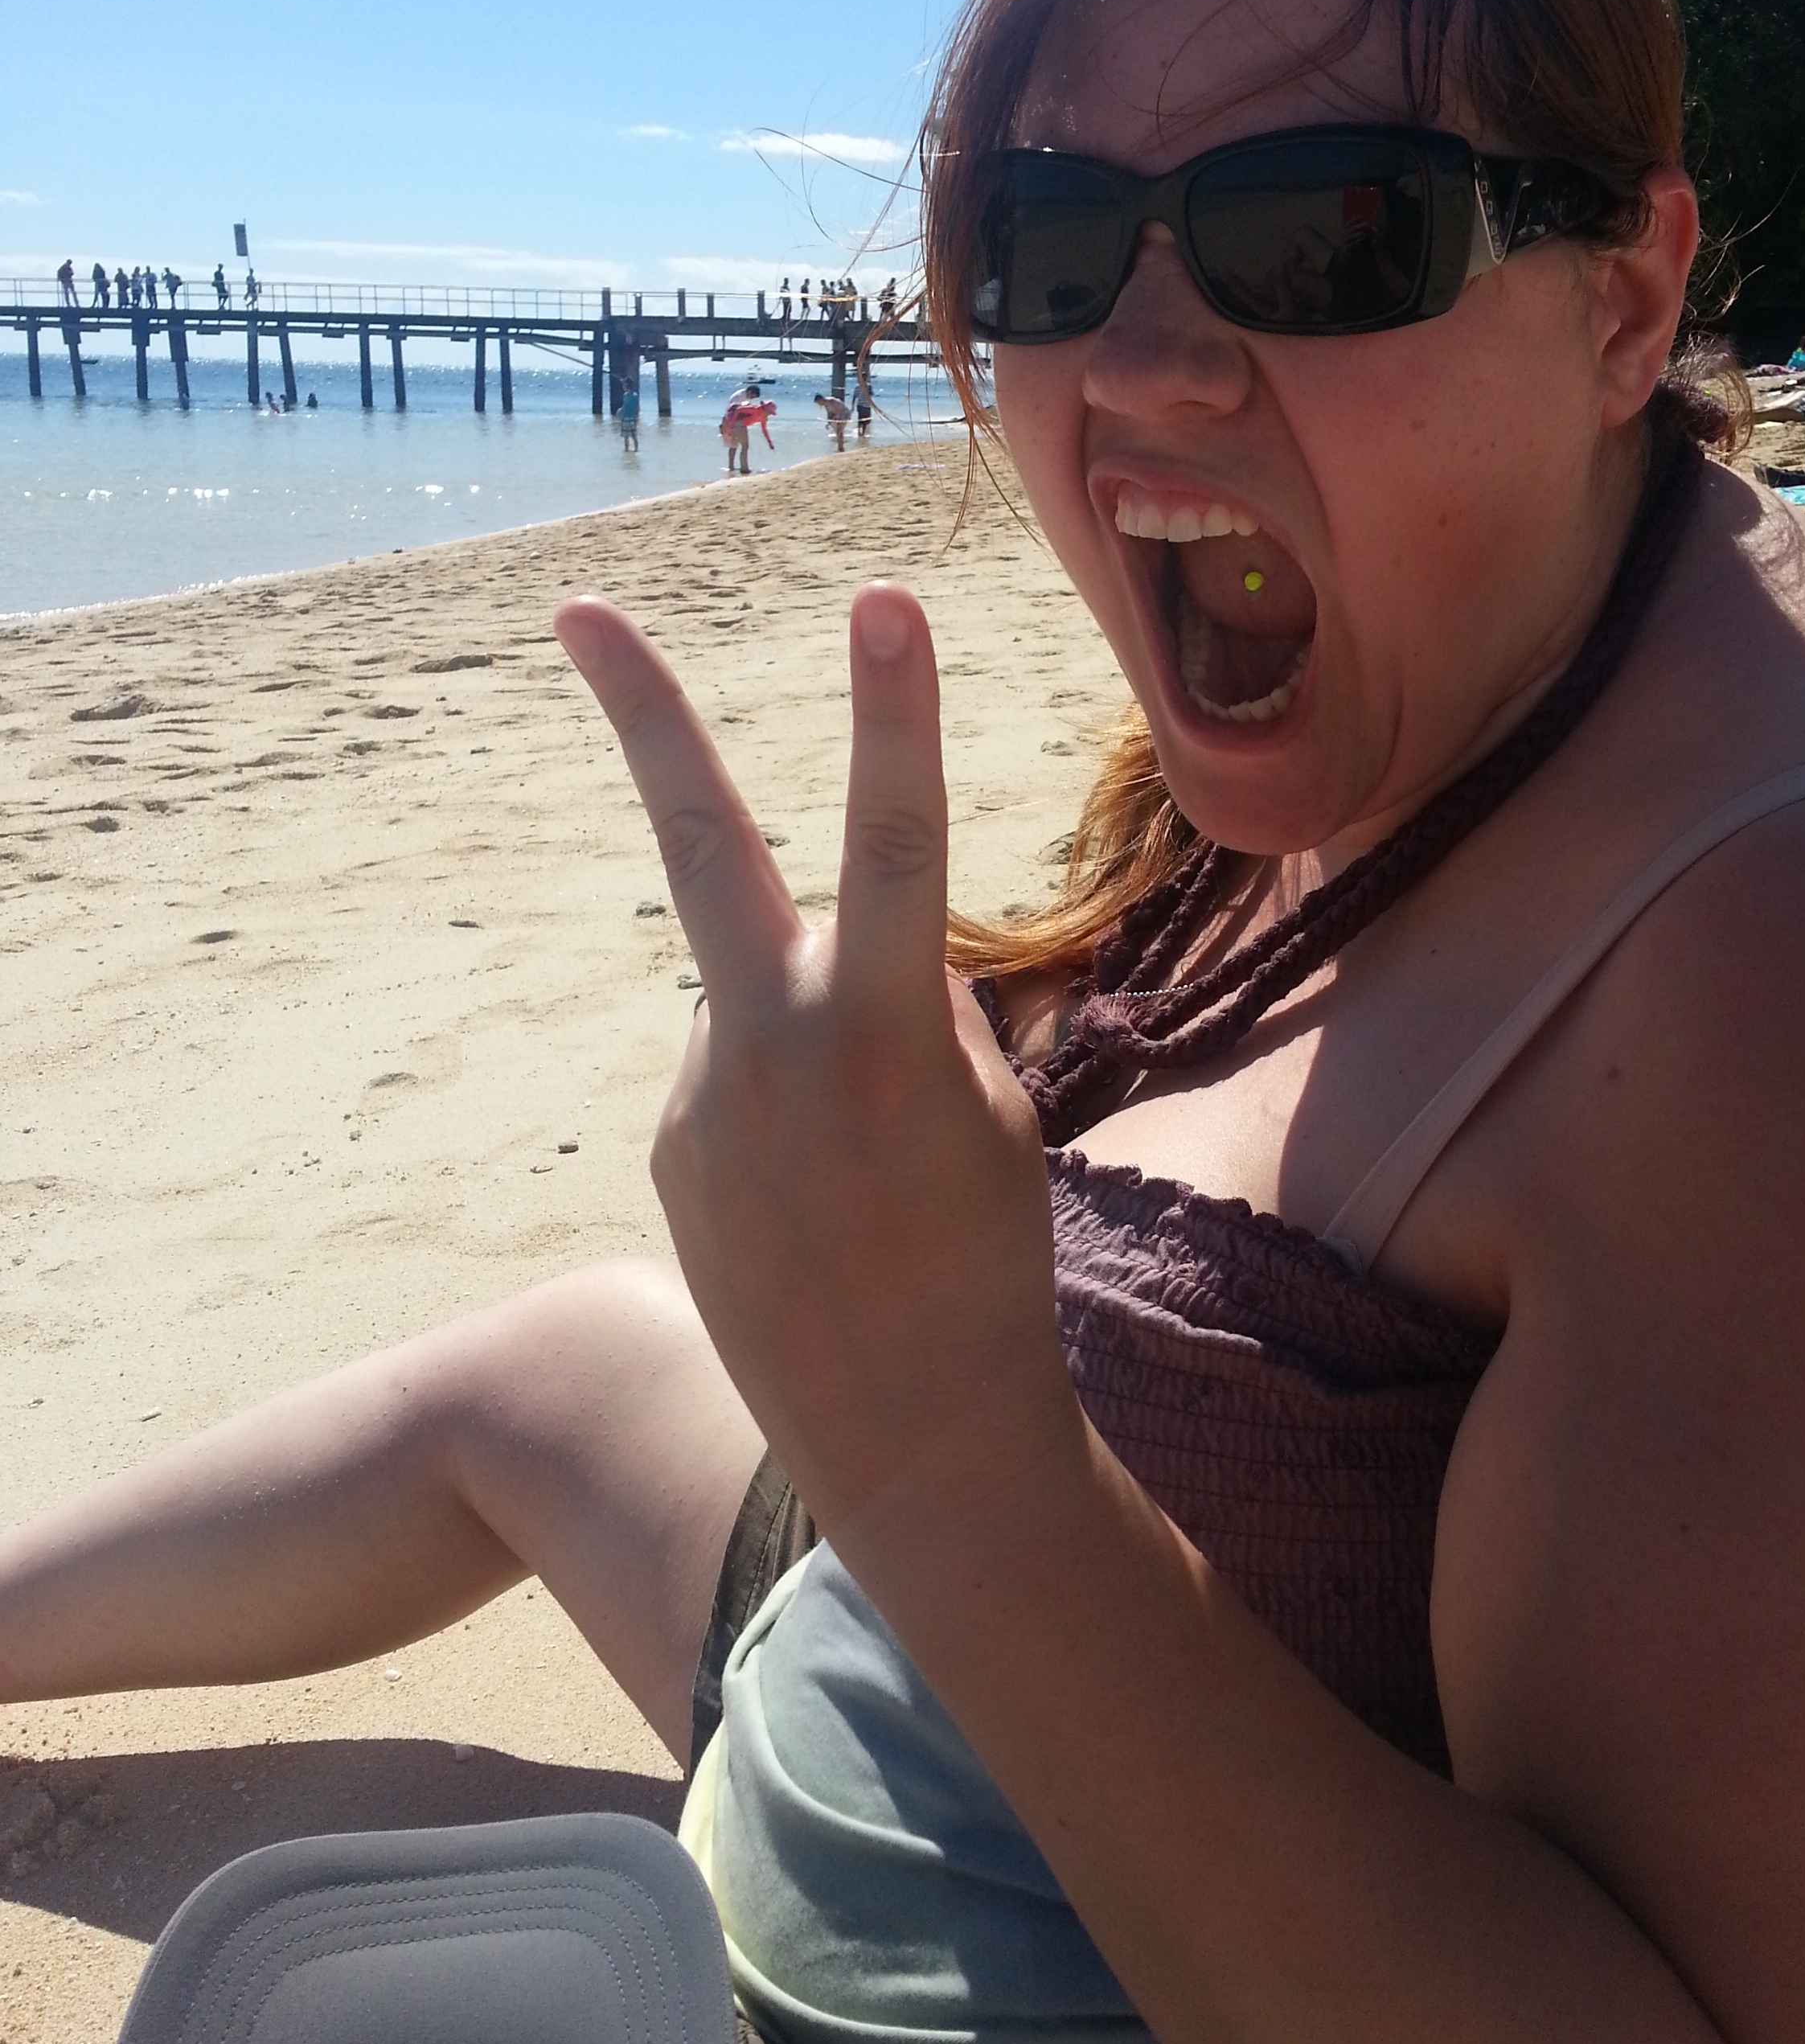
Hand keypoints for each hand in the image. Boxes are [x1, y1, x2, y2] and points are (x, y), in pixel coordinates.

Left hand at [554, 585, 1073, 1554]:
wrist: (911, 1444)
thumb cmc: (986, 1261)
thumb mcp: (990, 1114)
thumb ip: (916, 1007)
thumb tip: (850, 950)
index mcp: (882, 1034)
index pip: (899, 841)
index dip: (894, 714)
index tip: (881, 600)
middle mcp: (767, 1048)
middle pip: (700, 842)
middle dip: (645, 714)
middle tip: (576, 605)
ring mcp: (697, 1101)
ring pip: (765, 999)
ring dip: (821, 1047)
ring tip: (869, 1182)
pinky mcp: (668, 1152)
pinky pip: (739, 1081)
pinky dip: (789, 1115)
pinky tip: (821, 1211)